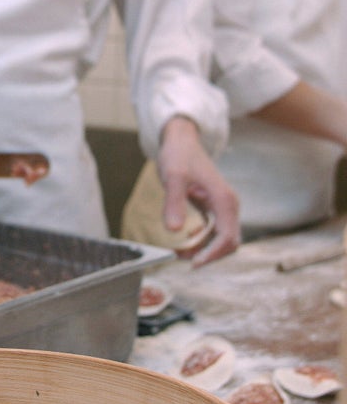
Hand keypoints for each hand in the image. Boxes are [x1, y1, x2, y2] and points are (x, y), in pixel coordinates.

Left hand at [157, 116, 239, 264]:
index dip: (213, 254)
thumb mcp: (173, 177)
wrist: (181, 140)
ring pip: (221, 238)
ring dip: (204, 249)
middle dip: (209, 255)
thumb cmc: (179, 155)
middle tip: (183, 259)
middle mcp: (228, 205)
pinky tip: (185, 240)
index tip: (194, 263)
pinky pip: (213, 231)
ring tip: (179, 253)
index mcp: (224, 200)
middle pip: (229, 242)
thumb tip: (173, 231)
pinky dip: (202, 240)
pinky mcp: (214, 207)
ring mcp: (222, 206)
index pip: (228, 237)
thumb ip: (174, 202)